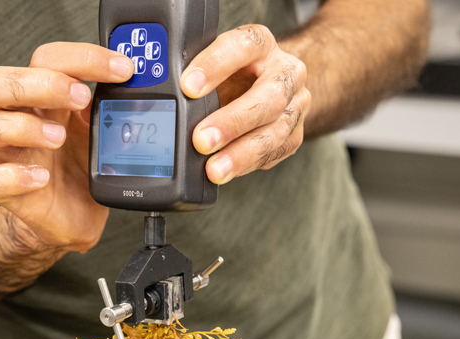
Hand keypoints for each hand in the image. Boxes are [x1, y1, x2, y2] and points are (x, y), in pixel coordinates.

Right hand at [0, 43, 133, 252]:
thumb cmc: (84, 166)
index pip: (47, 58)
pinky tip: (40, 179)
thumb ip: (115, 108)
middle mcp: (17, 118)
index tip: (123, 69)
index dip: (82, 57)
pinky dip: (8, 177)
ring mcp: (6, 154)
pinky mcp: (2, 190)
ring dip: (20, 126)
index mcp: (44, 97)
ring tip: (58, 138)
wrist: (76, 214)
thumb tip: (146, 89)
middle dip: (40, 83)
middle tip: (80, 97)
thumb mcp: (105, 131)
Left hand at [180, 25, 310, 183]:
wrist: (273, 82)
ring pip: (274, 131)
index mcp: (261, 44)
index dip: (215, 65)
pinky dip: (247, 165)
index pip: (243, 46)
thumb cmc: (235, 72)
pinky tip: (227, 172)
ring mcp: (295, 105)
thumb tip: (164, 99)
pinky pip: (274, 152)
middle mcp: (284, 72)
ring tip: (214, 169)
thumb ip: (195, 74)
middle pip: (268, 97)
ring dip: (241, 154)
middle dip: (232, 121)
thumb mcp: (214, 62)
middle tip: (201, 140)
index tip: (188, 86)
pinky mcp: (294, 134)